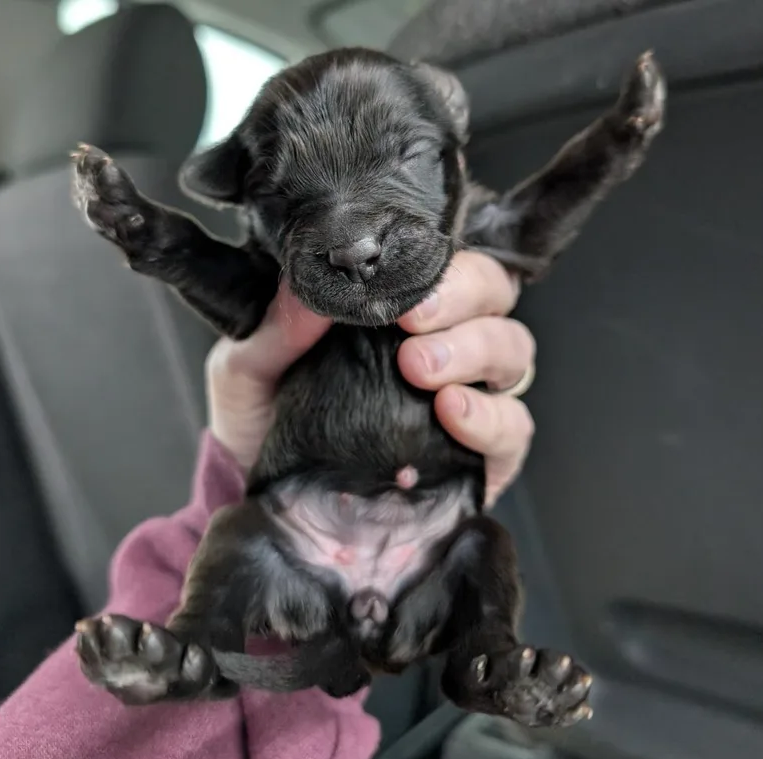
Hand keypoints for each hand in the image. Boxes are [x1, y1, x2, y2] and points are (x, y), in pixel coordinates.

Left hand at [207, 250, 535, 505]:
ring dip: (476, 351)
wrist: (262, 490)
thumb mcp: (248, 368)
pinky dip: (492, 416)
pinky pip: (515, 428)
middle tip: (412, 326)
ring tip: (422, 372)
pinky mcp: (482, 455)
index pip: (448, 263)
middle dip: (462, 300)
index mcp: (398, 311)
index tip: (400, 291)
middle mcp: (443, 345)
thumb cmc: (263, 417)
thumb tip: (307, 286)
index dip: (441, 265)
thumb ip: (275, 329)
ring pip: (514, 351)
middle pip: (495, 295)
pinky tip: (451, 412)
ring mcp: (468, 396)